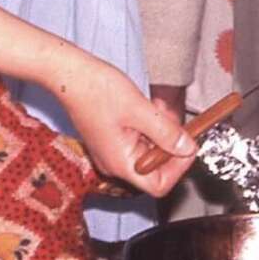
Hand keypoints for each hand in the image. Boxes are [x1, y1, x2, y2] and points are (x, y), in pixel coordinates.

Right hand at [52, 55, 196, 196]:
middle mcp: (115, 163)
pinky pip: (138, 140)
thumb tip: (188, 148)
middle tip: (171, 118)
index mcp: (120, 163)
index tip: (189, 144)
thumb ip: (166, 132)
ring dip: (161, 131)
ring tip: (157, 107)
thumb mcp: (139, 109)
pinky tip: (148, 107)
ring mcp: (112, 152)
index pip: (159, 185)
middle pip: (155, 168)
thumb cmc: (97, 90)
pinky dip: (149, 125)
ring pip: (149, 151)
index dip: (179, 167)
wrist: (69, 74)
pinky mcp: (112, 139)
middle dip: (170, 143)